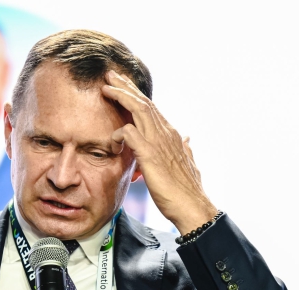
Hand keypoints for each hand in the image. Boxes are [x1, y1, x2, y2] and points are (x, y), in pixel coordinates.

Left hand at [101, 70, 217, 233]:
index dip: (136, 94)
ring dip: (122, 97)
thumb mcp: (186, 163)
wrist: (192, 207)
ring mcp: (159, 143)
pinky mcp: (151, 156)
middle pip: (144, 102)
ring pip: (139, 110)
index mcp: (171, 135)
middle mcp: (166, 133)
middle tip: (110, 74)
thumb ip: (184, 148)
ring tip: (106, 88)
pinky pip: (131, 135)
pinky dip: (121, 132)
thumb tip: (187, 138)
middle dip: (126, 86)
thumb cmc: (185, 189)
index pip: (151, 108)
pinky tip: (113, 136)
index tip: (122, 84)